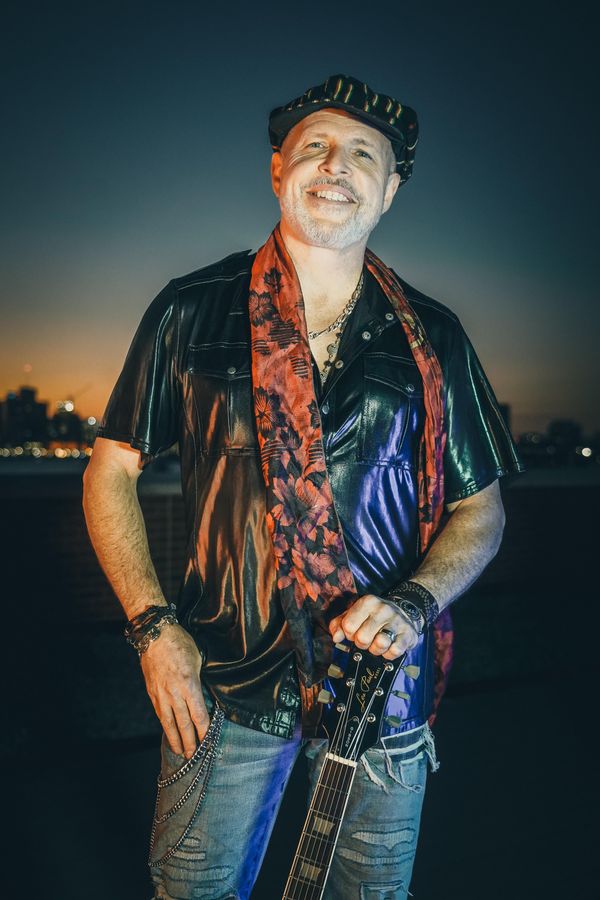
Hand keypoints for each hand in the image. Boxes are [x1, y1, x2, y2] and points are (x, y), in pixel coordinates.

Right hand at [140, 623, 208, 758]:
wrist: (154, 635)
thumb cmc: (180, 644)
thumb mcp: (198, 660)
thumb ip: (199, 682)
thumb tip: (203, 697)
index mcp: (189, 685)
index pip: (199, 715)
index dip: (204, 732)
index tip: (208, 743)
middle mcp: (174, 694)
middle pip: (184, 724)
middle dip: (190, 742)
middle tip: (194, 756)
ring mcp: (161, 695)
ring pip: (169, 723)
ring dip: (175, 739)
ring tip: (180, 752)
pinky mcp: (152, 693)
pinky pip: (160, 714)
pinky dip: (165, 726)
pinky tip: (169, 733)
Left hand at [329, 593, 420, 658]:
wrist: (404, 611)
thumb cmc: (373, 616)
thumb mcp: (354, 614)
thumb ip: (339, 624)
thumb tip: (336, 638)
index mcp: (367, 602)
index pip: (348, 626)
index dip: (349, 634)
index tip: (355, 632)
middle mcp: (383, 609)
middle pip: (362, 638)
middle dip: (362, 644)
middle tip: (367, 639)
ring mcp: (397, 621)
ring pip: (380, 644)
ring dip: (376, 650)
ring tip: (377, 643)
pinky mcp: (408, 634)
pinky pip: (394, 651)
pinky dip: (389, 654)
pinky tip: (389, 647)